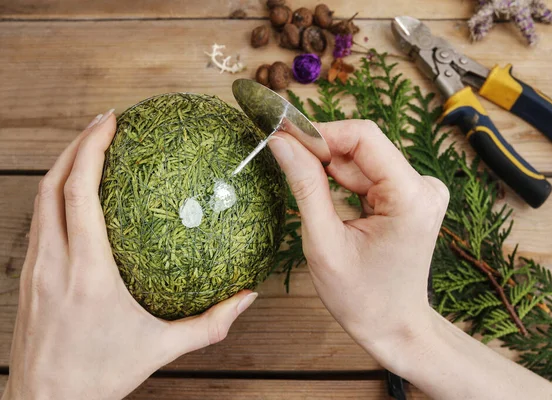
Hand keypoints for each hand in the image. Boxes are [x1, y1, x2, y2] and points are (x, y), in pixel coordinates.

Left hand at [2, 111, 257, 399]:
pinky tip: (74, 192)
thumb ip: (209, 324)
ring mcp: (34, 267)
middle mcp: (53, 260)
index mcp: (86, 270)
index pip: (80, 191)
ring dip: (62, 164)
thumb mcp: (161, 349)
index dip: (92, 149)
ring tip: (90, 146)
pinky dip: (54, 192)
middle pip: (53, 182)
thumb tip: (246, 299)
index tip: (111, 122)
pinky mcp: (26, 277)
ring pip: (39, 198)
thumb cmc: (99, 375)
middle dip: (76, 143)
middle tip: (105, 121)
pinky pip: (38, 219)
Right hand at [268, 120, 448, 372]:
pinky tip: (329, 204)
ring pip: (362, 160)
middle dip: (320, 152)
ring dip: (329, 171)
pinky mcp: (410, 196)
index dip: (320, 132)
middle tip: (282, 160)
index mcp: (411, 197)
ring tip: (306, 196)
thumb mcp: (324, 243)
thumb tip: (281, 142)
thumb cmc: (361, 297)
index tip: (283, 138)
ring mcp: (420, 190)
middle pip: (362, 147)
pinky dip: (342, 182)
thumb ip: (304, 186)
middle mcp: (424, 186)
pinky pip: (369, 174)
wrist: (394, 326)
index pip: (363, 136)